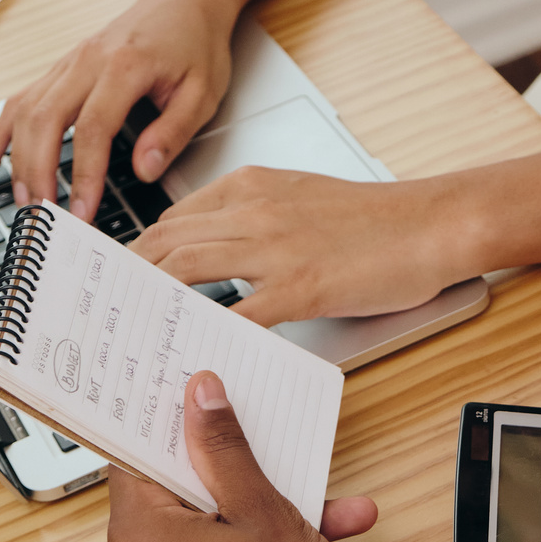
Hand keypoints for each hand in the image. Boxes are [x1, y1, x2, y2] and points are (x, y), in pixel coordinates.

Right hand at [0, 0, 236, 222]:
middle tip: (46, 216)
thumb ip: (173, 133)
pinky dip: (2, 132)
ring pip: (26, 111)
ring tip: (27, 202)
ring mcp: (69, 62)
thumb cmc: (195, 44)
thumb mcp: (203, 93)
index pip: (93, 129)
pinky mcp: (61, 68)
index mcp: (125, 66)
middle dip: (39, 172)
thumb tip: (145, 170)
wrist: (182, 0)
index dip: (84, 174)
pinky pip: (21, 99)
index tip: (83, 211)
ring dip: (19, 159)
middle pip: (45, 120)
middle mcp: (88, 60)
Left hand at [103, 371, 393, 541]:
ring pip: (205, 541)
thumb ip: (223, 449)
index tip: (201, 405)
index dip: (173, 430)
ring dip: (262, 519)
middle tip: (277, 455)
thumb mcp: (264, 510)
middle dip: (235, 479)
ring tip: (327, 508)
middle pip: (176, 502)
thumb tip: (198, 397)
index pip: (136, 461)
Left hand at [129, 167, 460, 324]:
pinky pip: (239, 312)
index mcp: (252, 187)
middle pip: (164, 241)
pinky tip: (193, 354)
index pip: (172, 219)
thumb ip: (255, 219)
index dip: (137, 253)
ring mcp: (276, 248)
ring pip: (185, 268)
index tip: (120, 282)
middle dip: (126, 279)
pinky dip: (208, 334)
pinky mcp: (302, 284)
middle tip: (106, 314)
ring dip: (150, 302)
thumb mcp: (303, 199)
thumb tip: (217, 254)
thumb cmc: (380, 222)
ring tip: (130, 334)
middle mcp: (255, 210)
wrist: (435, 223)